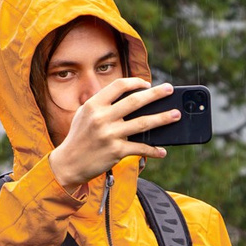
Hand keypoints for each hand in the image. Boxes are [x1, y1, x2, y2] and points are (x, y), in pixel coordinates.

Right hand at [47, 76, 177, 192]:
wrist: (68, 163)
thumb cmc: (79, 137)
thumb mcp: (84, 114)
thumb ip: (102, 104)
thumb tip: (129, 97)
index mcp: (94, 105)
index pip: (118, 86)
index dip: (135, 82)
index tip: (147, 84)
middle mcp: (102, 118)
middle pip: (135, 101)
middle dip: (155, 94)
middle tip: (169, 89)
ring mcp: (110, 134)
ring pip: (143, 123)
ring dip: (163, 118)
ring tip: (176, 115)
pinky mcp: (116, 151)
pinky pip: (141, 148)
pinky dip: (154, 150)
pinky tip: (162, 151)